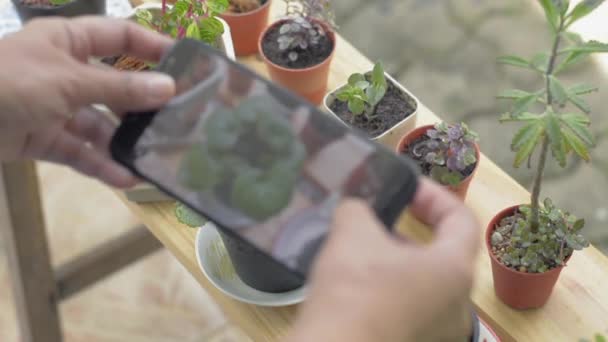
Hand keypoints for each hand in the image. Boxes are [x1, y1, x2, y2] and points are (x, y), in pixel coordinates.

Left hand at [0, 17, 175, 186]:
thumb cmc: (8, 83)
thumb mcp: (68, 81)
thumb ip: (119, 88)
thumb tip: (169, 87)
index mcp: (68, 41)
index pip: (119, 37)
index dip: (152, 47)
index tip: (187, 64)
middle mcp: (66, 71)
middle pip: (115, 85)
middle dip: (144, 104)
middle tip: (180, 120)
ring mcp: (55, 107)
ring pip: (101, 123)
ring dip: (124, 141)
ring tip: (157, 156)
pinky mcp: (45, 139)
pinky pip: (80, 151)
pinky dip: (101, 164)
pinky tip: (126, 177)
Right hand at [288, 179, 480, 341]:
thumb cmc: (355, 288)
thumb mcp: (352, 231)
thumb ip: (359, 207)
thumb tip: (356, 208)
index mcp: (454, 269)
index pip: (461, 219)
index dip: (434, 196)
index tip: (407, 188)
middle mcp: (457, 304)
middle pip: (442, 254)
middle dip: (409, 232)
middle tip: (378, 220)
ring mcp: (438, 331)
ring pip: (424, 283)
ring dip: (396, 262)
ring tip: (361, 252)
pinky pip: (409, 308)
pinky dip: (390, 290)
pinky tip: (358, 285)